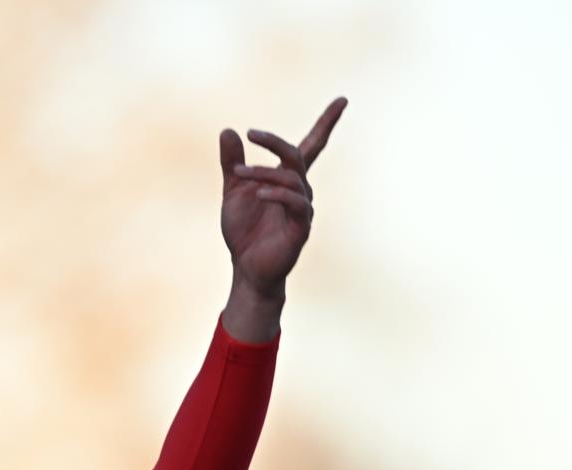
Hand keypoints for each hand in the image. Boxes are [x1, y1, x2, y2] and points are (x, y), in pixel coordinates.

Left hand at [218, 98, 346, 295]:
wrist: (246, 268)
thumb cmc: (243, 231)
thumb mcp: (233, 191)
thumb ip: (232, 163)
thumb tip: (228, 130)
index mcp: (287, 178)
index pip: (312, 145)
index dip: (326, 123)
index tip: (343, 100)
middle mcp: (300, 189)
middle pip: (297, 154)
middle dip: (274, 142)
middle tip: (250, 134)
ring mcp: (302, 207)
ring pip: (291, 178)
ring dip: (263, 172)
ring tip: (239, 173)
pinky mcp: (301, 226)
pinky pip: (294, 203)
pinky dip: (276, 194)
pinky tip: (258, 194)